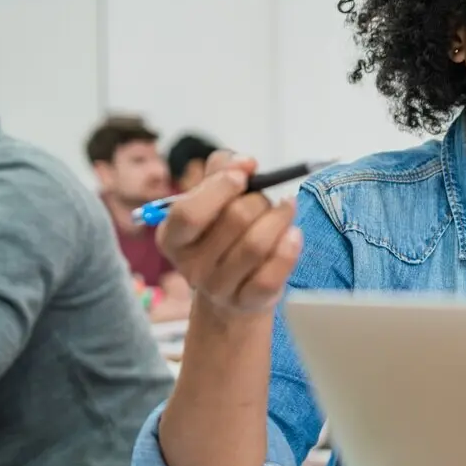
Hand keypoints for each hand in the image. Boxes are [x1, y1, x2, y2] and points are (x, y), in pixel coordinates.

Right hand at [156, 151, 301, 317]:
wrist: (233, 289)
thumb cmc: (222, 232)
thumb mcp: (212, 196)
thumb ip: (222, 168)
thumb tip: (245, 163)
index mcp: (172, 236)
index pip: (189, 213)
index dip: (219, 188)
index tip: (243, 175)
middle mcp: (190, 266)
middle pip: (234, 220)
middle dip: (259, 200)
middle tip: (266, 199)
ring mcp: (219, 288)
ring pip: (257, 245)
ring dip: (279, 219)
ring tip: (286, 210)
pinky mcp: (248, 302)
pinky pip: (272, 275)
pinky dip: (289, 249)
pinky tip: (293, 235)